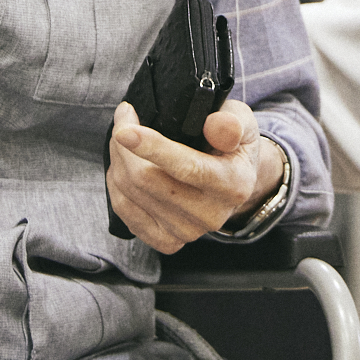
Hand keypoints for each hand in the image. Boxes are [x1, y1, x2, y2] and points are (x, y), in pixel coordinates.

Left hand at [106, 97, 283, 252]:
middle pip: (147, 179)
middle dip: (124, 145)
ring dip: (118, 160)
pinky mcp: (167, 241)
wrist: (235, 181)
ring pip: (131, 194)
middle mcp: (211, 215)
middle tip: (124, 118)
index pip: (187, 168)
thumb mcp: (243, 124)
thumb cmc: (234, 146)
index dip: (153, 148)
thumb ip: (232, 122)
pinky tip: (123, 167)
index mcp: (233, 184)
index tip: (124, 131)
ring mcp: (187, 232)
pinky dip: (116, 185)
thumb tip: (215, 124)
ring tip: (124, 139)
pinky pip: (126, 212)